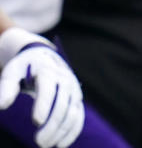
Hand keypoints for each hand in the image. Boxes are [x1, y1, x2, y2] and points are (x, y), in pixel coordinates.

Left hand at [0, 29, 83, 147]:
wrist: (44, 57)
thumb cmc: (24, 68)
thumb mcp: (12, 72)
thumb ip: (7, 88)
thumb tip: (2, 106)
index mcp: (48, 71)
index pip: (48, 89)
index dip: (43, 105)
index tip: (36, 122)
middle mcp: (65, 80)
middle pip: (62, 105)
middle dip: (52, 125)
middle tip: (38, 142)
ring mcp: (74, 90)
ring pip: (72, 112)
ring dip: (61, 131)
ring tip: (46, 145)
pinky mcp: (77, 99)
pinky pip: (79, 117)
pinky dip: (72, 132)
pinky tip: (61, 145)